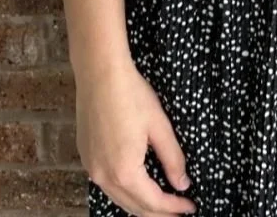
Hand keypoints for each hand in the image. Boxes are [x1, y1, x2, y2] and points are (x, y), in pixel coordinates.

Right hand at [77, 57, 196, 215]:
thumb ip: (172, 158)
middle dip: (159, 213)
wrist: (100, 74)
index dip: (173, 208)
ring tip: (162, 205)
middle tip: (179, 211)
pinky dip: (126, 192)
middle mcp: (103, 176)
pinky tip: (138, 186)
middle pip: (134, 207)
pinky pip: (108, 185)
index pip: (153, 202)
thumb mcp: (159, 126)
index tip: (190, 207)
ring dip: (141, 205)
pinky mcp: (86, 157)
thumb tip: (182, 184)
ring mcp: (91, 168)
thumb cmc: (132, 95)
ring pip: (119, 199)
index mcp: (124, 171)